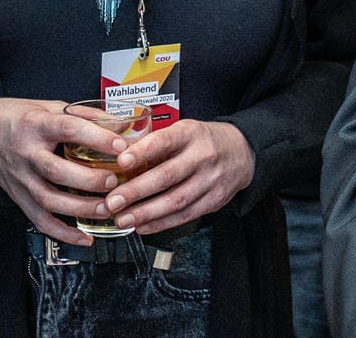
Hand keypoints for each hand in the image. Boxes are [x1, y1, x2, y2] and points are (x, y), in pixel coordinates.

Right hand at [0, 97, 130, 246]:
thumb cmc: (18, 118)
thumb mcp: (49, 106)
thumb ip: (85, 116)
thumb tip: (121, 124)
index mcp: (36, 125)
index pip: (67, 129)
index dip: (96, 138)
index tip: (120, 146)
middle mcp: (26, 153)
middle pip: (57, 171)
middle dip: (89, 180)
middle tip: (114, 181)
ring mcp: (21, 178)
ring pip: (49, 200)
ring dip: (81, 209)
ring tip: (106, 208)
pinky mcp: (19, 197)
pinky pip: (40, 220)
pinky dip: (63, 233)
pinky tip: (84, 237)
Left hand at [103, 119, 254, 235]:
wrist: (241, 152)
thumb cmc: (203, 140)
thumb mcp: (182, 130)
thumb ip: (156, 143)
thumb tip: (119, 157)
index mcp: (190, 134)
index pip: (164, 141)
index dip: (142, 152)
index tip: (121, 161)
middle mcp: (202, 157)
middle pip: (168, 176)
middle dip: (137, 191)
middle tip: (113, 201)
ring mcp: (210, 181)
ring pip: (176, 200)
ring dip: (146, 213)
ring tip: (123, 218)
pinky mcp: (214, 201)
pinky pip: (185, 215)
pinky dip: (162, 223)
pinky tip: (143, 226)